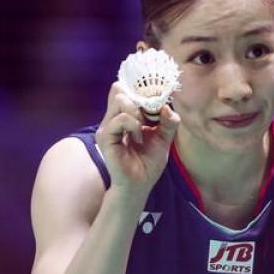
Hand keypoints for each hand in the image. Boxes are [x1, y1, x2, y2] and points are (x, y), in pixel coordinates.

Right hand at [94, 81, 180, 198]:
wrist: (139, 185)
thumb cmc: (148, 164)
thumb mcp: (164, 139)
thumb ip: (168, 122)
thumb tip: (168, 108)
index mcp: (124, 116)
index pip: (126, 89)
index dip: (143, 90)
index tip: (158, 102)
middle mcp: (113, 118)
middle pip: (120, 88)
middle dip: (140, 98)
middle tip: (151, 116)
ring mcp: (107, 126)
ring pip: (120, 98)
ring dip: (138, 111)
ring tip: (144, 129)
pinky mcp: (105, 136)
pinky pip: (120, 118)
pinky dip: (134, 125)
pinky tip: (138, 139)